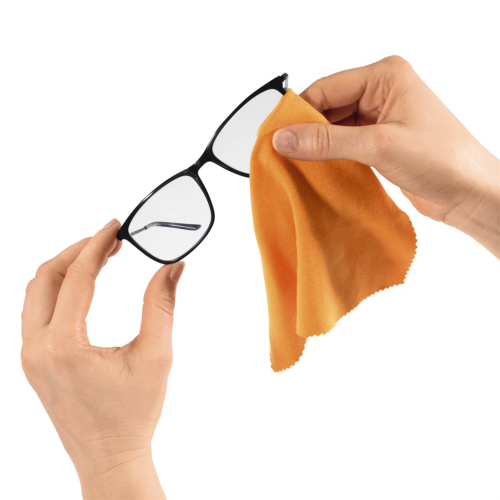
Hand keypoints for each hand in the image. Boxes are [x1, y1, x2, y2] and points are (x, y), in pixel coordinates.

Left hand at [21, 219, 184, 499]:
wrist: (109, 456)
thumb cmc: (133, 414)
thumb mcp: (156, 356)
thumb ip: (162, 305)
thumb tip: (173, 267)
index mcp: (64, 346)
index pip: (76, 277)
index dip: (98, 245)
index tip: (116, 226)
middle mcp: (36, 348)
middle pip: (46, 276)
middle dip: (78, 250)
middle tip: (110, 238)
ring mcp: (29, 356)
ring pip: (36, 291)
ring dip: (65, 267)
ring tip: (99, 255)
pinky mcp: (32, 361)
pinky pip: (36, 310)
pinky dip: (58, 288)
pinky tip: (83, 284)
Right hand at [272, 56, 499, 257]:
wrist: (470, 193)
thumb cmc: (444, 160)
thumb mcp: (378, 146)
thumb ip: (327, 142)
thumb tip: (286, 138)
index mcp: (386, 76)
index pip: (326, 88)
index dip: (299, 112)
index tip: (277, 136)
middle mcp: (381, 92)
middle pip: (327, 107)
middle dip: (307, 131)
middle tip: (285, 154)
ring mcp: (380, 117)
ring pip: (333, 127)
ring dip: (318, 146)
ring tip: (300, 165)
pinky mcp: (379, 140)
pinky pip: (344, 143)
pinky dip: (330, 156)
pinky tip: (319, 169)